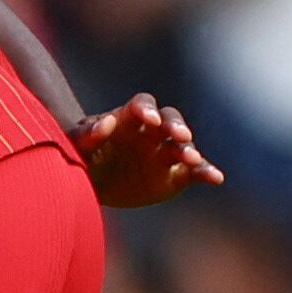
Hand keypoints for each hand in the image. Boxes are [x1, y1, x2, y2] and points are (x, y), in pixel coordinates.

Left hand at [73, 91, 223, 207]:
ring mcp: (164, 153)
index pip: (142, 105)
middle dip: (176, 125)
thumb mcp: (75, 145)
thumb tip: (107, 122)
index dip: (148, 109)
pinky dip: (207, 172)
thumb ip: (87, 134)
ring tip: (190, 159)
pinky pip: (194, 171)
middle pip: (170, 120)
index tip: (149, 119)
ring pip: (183, 146)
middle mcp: (150, 133)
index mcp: (127, 119)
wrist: (87, 187)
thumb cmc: (80, 157)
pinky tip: (216, 177)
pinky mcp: (174, 175)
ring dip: (189, 150)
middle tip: (178, 135)